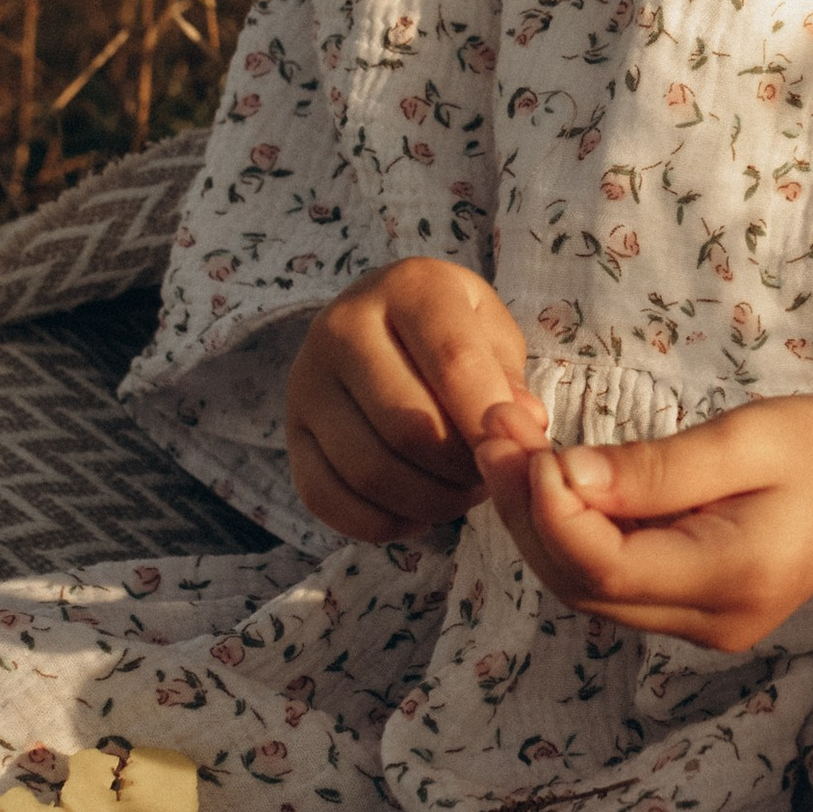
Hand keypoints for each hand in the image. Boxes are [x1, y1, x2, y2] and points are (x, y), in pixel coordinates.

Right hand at [285, 260, 530, 541]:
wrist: (380, 324)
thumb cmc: (452, 332)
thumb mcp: (493, 334)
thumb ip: (509, 380)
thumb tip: (522, 425)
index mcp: (408, 288)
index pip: (453, 362)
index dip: (489, 420)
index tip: (516, 450)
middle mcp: (342, 327)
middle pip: (408, 426)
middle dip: (461, 470)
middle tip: (489, 476)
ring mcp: (307, 382)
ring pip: (369, 470)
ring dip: (429, 501)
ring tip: (460, 494)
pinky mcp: (290, 433)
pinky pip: (326, 498)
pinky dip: (381, 522)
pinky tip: (417, 514)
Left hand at [472, 395, 812, 655]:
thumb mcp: (750, 439)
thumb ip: (658, 468)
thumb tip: (565, 476)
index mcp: (733, 579)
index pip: (604, 566)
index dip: (548, 509)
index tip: (524, 440)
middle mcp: (710, 622)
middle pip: (580, 585)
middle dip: (526, 509)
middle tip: (494, 427)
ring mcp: (699, 627)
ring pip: (584, 589)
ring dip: (538, 520)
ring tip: (507, 442)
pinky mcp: (689, 612)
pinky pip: (607, 581)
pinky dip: (568, 531)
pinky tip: (549, 477)